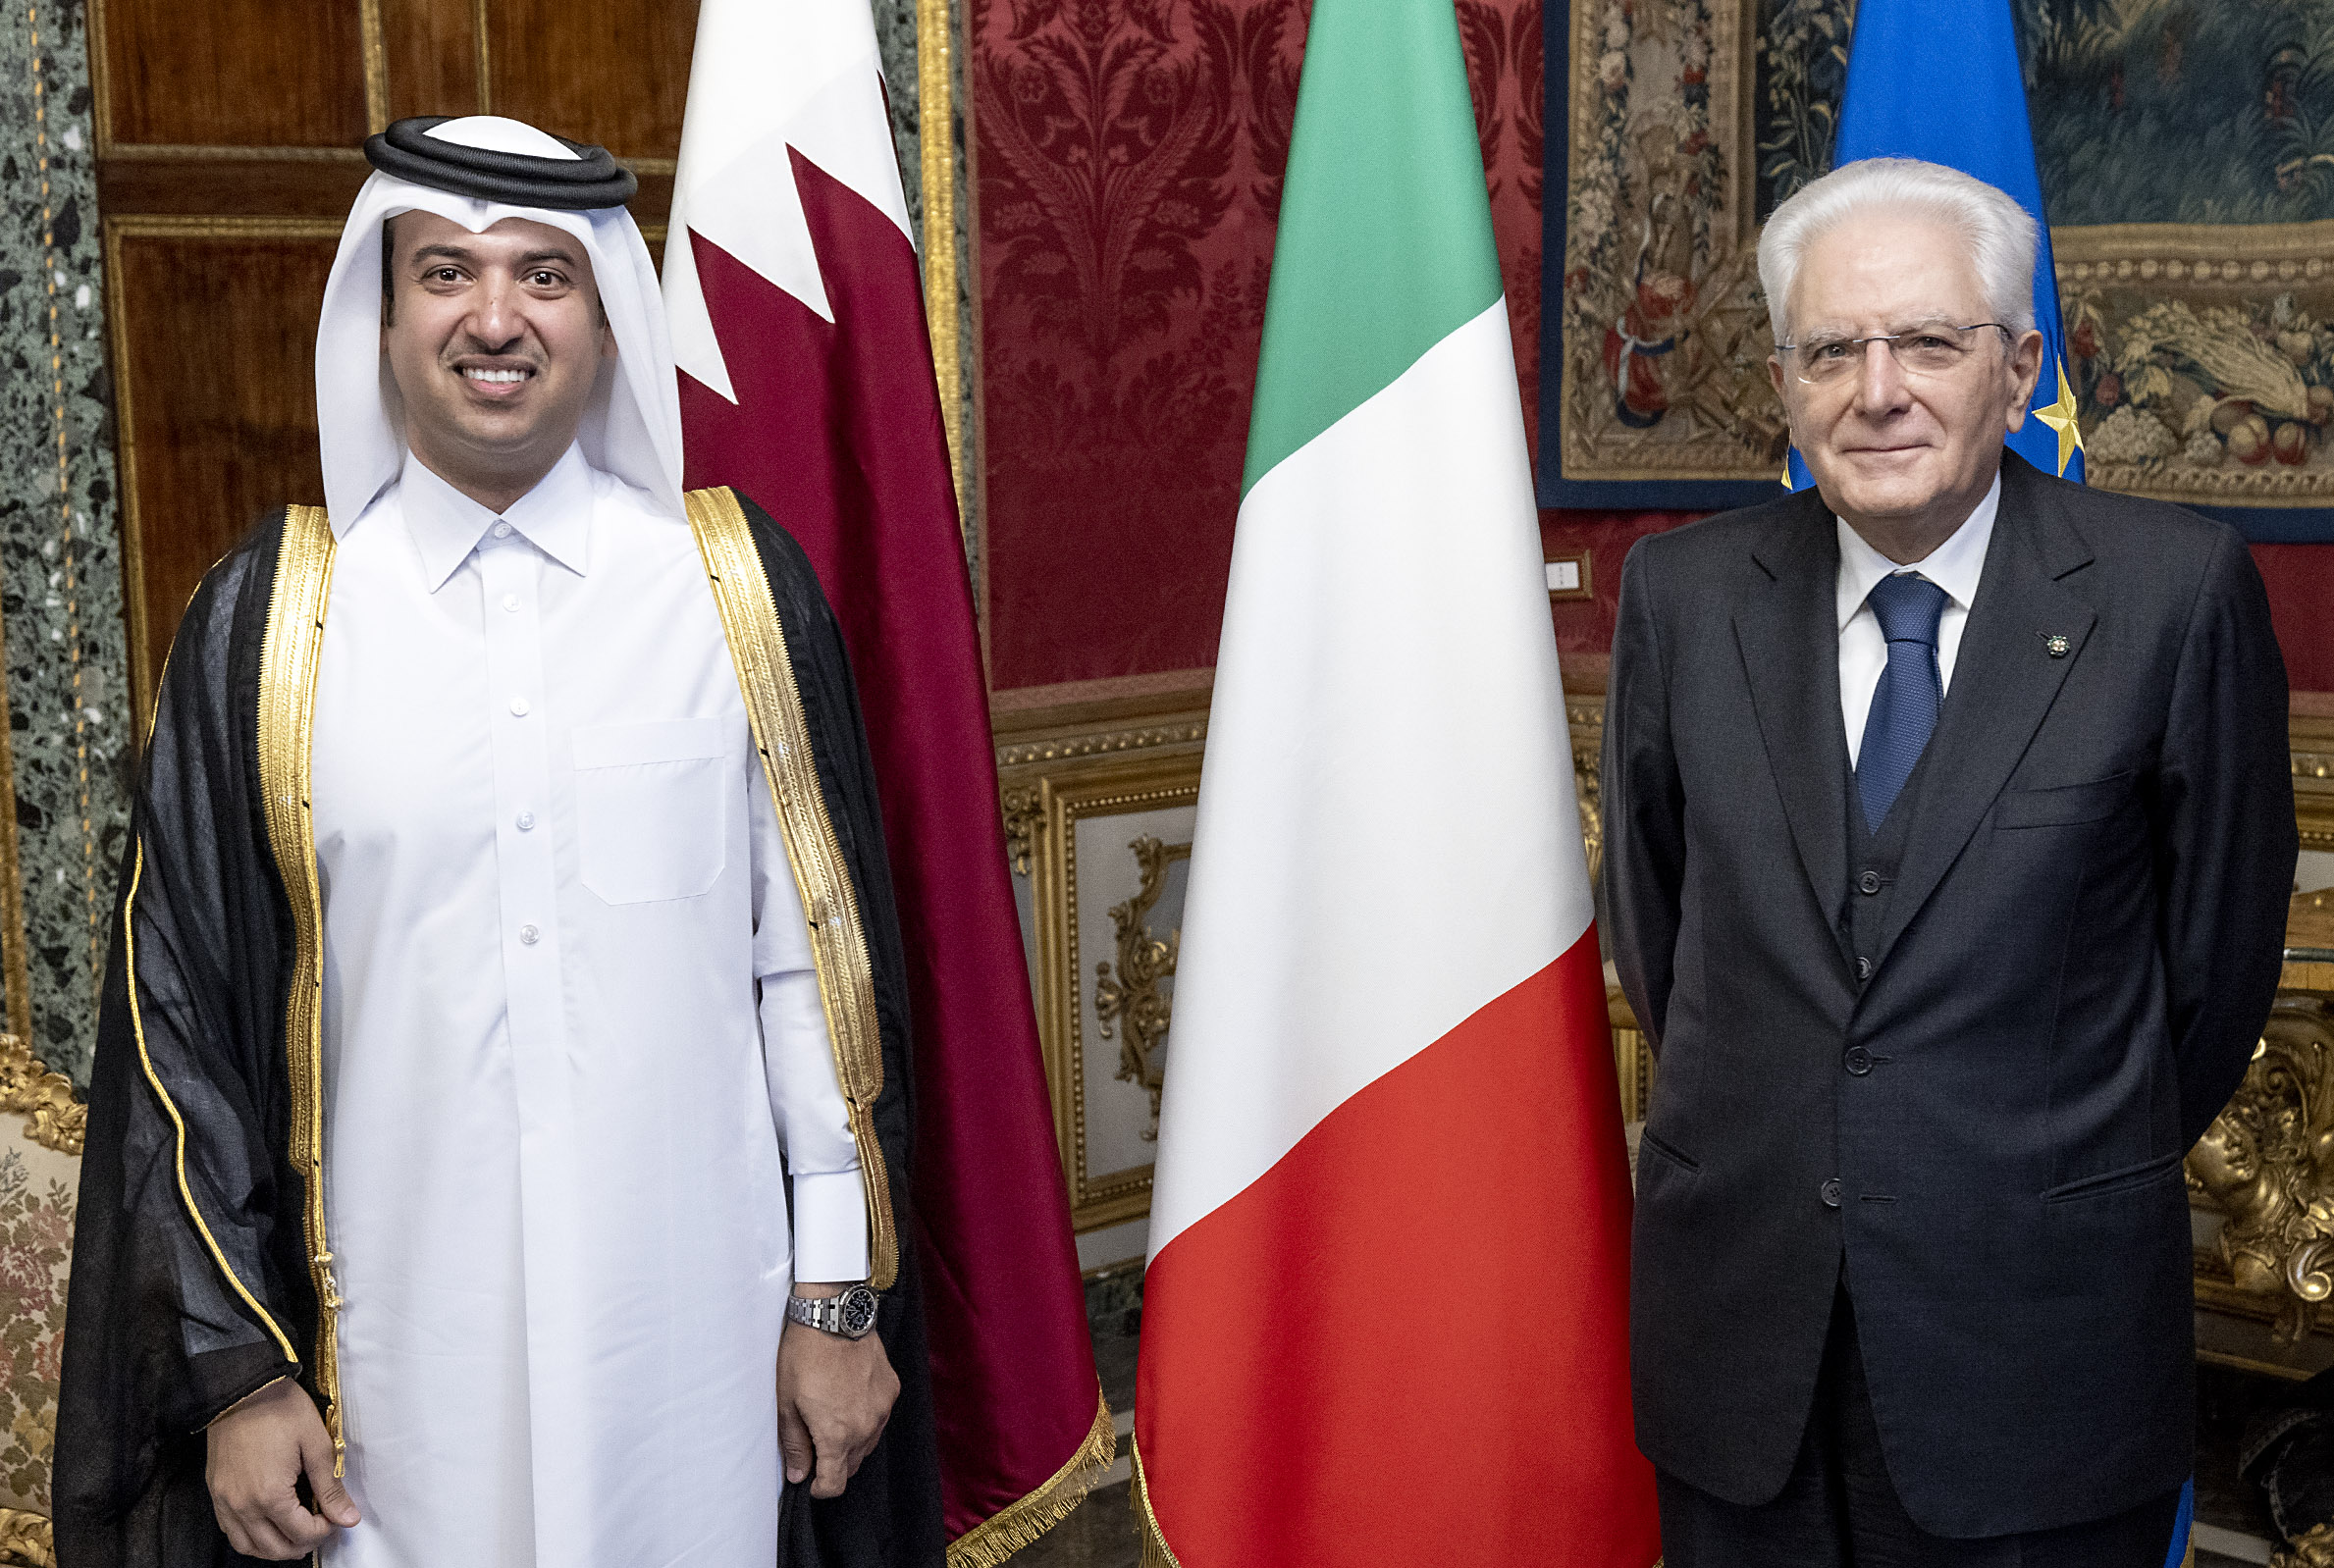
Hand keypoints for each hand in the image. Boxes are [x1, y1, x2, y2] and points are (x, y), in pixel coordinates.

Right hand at [205, 1378, 359, 1558]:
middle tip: (320, 1527)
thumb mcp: (316, 1445)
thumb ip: (330, 1488)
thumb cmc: (281, 1410)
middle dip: (302, 1544)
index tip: (335, 1516)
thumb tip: (348, 1518)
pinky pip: (230, 1530)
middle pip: (274, 1548)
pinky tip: (268, 1525)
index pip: (301, 1534)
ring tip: (297, 1533)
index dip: (324, 1530)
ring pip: (248, 1546)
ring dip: (275, 1547)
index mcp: (270, 1495)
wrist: (242, 1388)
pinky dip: (250, 1538)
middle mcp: (242, 1506)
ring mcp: (224, 1501)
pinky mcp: (216, 1492)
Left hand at [777, 1286, 899, 1498]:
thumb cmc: (805, 1356)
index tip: (810, 1480)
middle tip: (815, 1444)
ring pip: (867, 1444)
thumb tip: (798, 1474)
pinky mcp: (890, 1390)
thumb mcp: (787, 1402)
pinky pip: (879, 1418)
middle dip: (833, 1464)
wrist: (834, 1316)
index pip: (835, 1485)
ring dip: (850, 1443)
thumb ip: (795, 1444)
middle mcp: (865, 1427)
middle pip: (852, 1466)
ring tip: (831, 1418)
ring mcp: (882, 1408)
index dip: (820, 1489)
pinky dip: (865, 1418)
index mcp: (837, 1436)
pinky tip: (849, 1399)